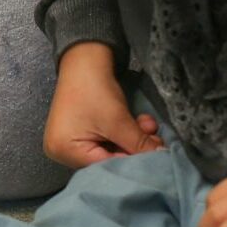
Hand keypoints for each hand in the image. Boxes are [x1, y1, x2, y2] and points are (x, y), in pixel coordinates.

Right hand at [43, 42, 162, 168]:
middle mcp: (61, 151)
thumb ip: (140, 146)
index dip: (133, 164)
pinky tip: (137, 123)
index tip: (158, 159)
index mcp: (63, 151)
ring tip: (148, 125)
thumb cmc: (94, 90)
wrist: (84, 59)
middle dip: (134, 150)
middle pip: (107, 161)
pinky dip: (122, 134)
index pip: (105, 167)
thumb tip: (164, 160)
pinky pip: (104, 141)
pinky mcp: (79, 132)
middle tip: (157, 140)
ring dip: (132, 140)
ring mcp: (69, 141)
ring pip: (109, 151)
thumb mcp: (119, 121)